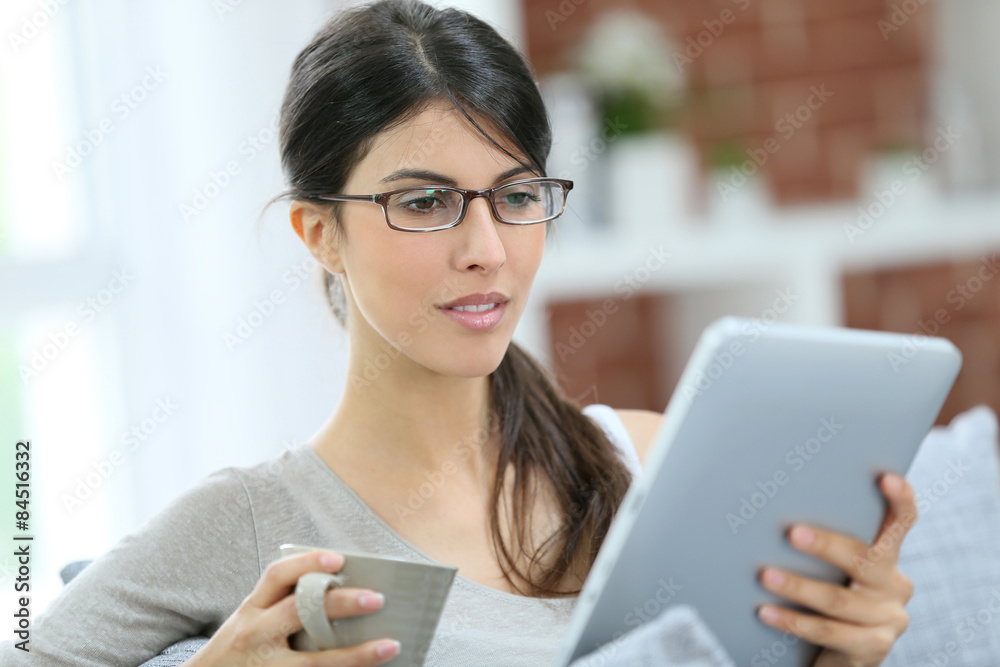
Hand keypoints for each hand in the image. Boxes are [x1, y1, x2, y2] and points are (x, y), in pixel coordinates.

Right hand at [184, 550, 399, 666]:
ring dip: (356, 655)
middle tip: (378, 599)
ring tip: (389, 646)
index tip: (339, 560)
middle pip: (300, 613)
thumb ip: (282, 607)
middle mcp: (254, 635)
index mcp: (251, 609)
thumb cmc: (239, 651)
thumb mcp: (249, 623)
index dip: (308, 563)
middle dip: (340, 604)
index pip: (277, 576)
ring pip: (314, 662)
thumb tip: (345, 595)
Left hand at [756, 473, 916, 666]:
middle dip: (827, 546)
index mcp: (888, 557)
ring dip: (798, 587)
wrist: (841, 651)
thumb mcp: (835, 568)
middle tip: (791, 533)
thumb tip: (775, 509)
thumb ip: (827, 544)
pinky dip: (793, 621)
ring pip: (839, 599)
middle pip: (865, 560)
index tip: (885, 478)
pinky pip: (828, 632)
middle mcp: (895, 585)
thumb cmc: (829, 594)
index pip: (901, 524)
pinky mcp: (873, 647)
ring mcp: (888, 618)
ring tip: (765, 576)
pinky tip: (766, 612)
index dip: (900, 501)